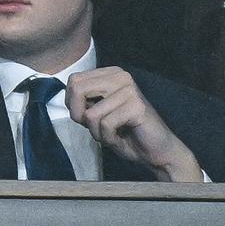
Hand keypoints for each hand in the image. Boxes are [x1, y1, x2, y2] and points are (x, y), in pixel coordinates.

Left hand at [66, 66, 204, 181]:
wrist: (156, 152)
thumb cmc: (124, 132)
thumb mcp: (95, 112)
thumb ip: (82, 100)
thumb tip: (67, 97)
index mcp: (111, 74)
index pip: (73, 80)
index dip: (72, 103)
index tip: (85, 116)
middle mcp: (121, 76)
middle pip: (77, 90)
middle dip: (80, 116)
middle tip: (95, 127)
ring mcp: (131, 90)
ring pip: (91, 113)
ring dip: (97, 132)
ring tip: (112, 133)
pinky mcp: (137, 107)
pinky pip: (106, 124)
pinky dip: (108, 138)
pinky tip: (121, 138)